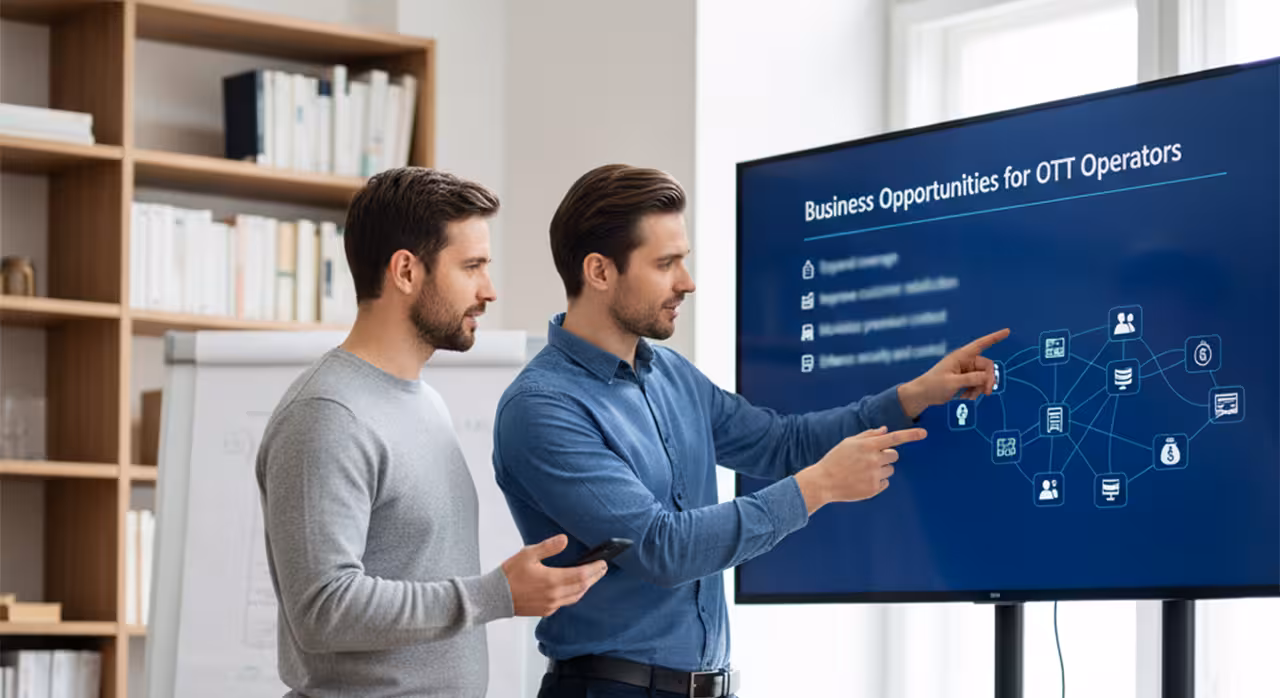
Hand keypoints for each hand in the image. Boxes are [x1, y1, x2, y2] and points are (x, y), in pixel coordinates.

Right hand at [502, 535, 607, 616]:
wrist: (494, 597)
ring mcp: (550, 605)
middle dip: (594, 577)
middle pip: (583, 587)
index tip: (603, 563)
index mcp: (552, 580)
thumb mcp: (528, 554)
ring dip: (586, 587)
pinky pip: (566, 603)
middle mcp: (554, 595)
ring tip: (592, 577)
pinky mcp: (545, 611)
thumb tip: (564, 540)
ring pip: (576, 596)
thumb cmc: (509, 575)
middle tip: (602, 569)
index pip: (582, 575)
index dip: (595, 569)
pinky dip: (575, 594)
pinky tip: (574, 588)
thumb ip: (548, 547)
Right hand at [795, 425, 927, 512]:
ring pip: (890, 470)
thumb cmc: (835, 459)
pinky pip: (885, 482)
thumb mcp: (849, 443)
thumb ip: (868, 435)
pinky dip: (878, 481)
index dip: (911, 435)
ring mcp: (874, 475)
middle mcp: (873, 460)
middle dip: (887, 456)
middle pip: (894, 455)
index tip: (924, 434)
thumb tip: (884, 430)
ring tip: (863, 471)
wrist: (824, 482)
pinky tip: (862, 480)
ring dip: (882, 469)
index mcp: (867, 446)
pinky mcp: (873, 489)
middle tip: (871, 459)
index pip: (894, 438)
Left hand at [898, 328, 1010, 417]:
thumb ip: (971, 379)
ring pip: (983, 378)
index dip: (994, 337)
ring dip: (979, 388)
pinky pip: (978, 384)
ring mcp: (966, 371)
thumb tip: (988, 377)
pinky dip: (974, 391)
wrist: (923, 396)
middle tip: (986, 392)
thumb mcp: (953, 383)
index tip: (1007, 331)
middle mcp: (965, 361)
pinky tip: (965, 397)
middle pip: (987, 367)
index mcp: (961, 356)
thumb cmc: (933, 386)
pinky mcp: (965, 380)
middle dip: (988, 380)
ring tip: (968, 396)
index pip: (980, 344)